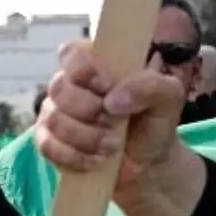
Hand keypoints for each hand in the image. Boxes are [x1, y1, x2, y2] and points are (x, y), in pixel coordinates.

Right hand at [36, 39, 191, 210]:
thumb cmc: (153, 122)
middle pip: (59, 88)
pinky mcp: (48, 141)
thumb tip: (113, 100)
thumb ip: (150, 85)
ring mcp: (55, 113)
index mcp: (95, 63)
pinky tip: (95, 160)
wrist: (147, 162)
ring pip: (55, 120)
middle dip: (90, 110)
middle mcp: (70, 85)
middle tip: (115, 122)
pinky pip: (47, 146)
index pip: (71, 53)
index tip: (108, 86)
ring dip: (87, 137)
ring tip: (112, 146)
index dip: (85, 70)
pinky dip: (74, 156)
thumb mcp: (168, 97)